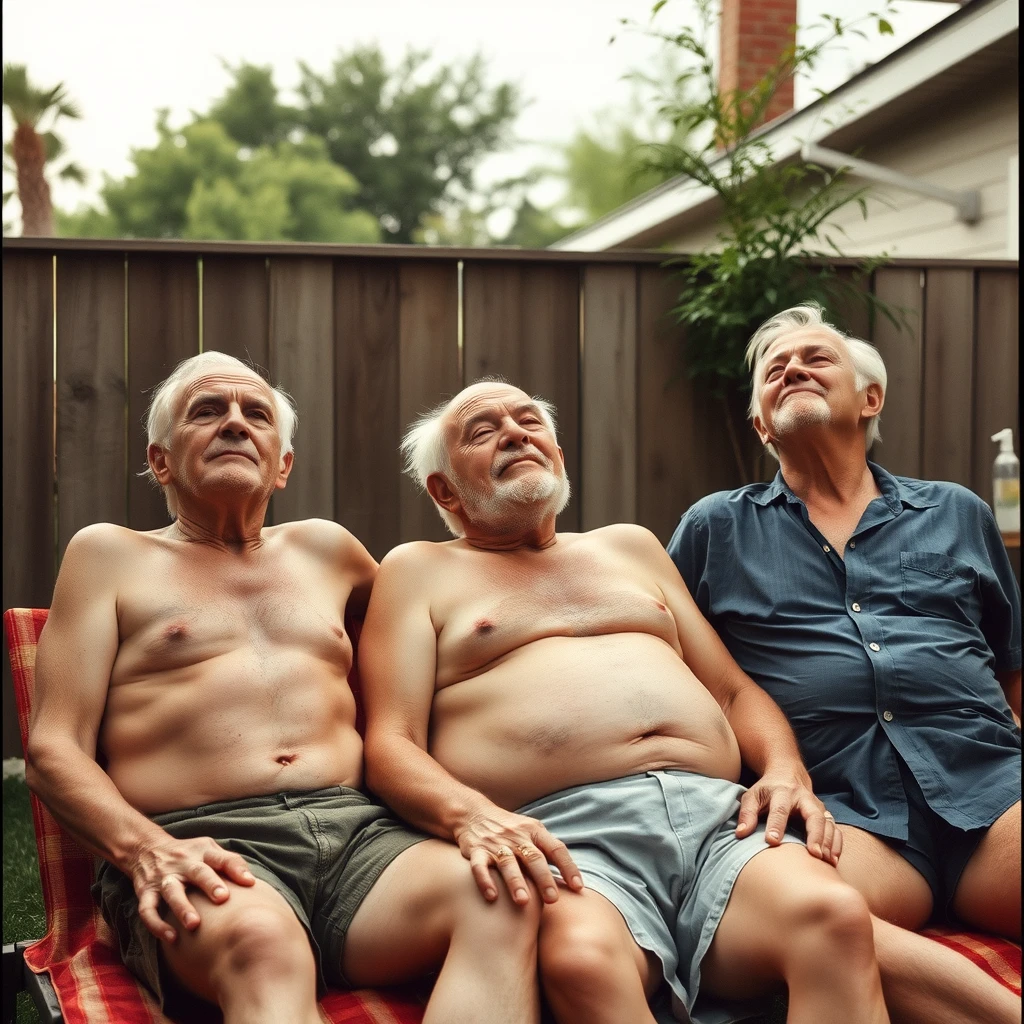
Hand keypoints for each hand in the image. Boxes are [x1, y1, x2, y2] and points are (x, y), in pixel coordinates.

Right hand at [130, 835, 255, 941]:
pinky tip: (171, 938)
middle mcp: (182, 863)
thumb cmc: (188, 854)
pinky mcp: (145, 892)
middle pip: (198, 872)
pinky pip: (147, 910)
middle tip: (222, 898)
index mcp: (202, 851)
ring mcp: (163, 877)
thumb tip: (251, 882)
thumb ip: (228, 862)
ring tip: (194, 925)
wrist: (147, 849)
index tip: (249, 883)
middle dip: (210, 884)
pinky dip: (157, 925)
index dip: (236, 868)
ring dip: (182, 907)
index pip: (222, 858)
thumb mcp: (208, 849)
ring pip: (172, 891)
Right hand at [454, 806, 583, 905]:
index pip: (556, 848)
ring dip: (516, 882)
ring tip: (523, 902)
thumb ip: (548, 852)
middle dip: (543, 878)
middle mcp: (516, 837)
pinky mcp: (476, 851)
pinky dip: (485, 880)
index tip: (578, 888)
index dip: (568, 867)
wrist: (474, 814)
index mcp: (534, 831)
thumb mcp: (532, 832)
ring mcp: (495, 843)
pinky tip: (492, 896)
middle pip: (533, 857)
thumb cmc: (510, 830)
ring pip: (507, 863)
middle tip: (553, 899)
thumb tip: (572, 882)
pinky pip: (479, 866)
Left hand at [735, 767, 841, 865]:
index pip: (779, 809)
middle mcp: (804, 798)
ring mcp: (818, 807)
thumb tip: (741, 834)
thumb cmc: (767, 790)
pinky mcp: (826, 815)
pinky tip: (834, 860)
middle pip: (813, 815)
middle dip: (815, 834)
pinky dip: (837, 845)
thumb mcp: (753, 796)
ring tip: (826, 862)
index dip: (776, 825)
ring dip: (829, 843)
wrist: (787, 773)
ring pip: (828, 823)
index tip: (772, 842)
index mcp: (782, 792)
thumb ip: (747, 814)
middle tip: (814, 854)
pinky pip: (836, 829)